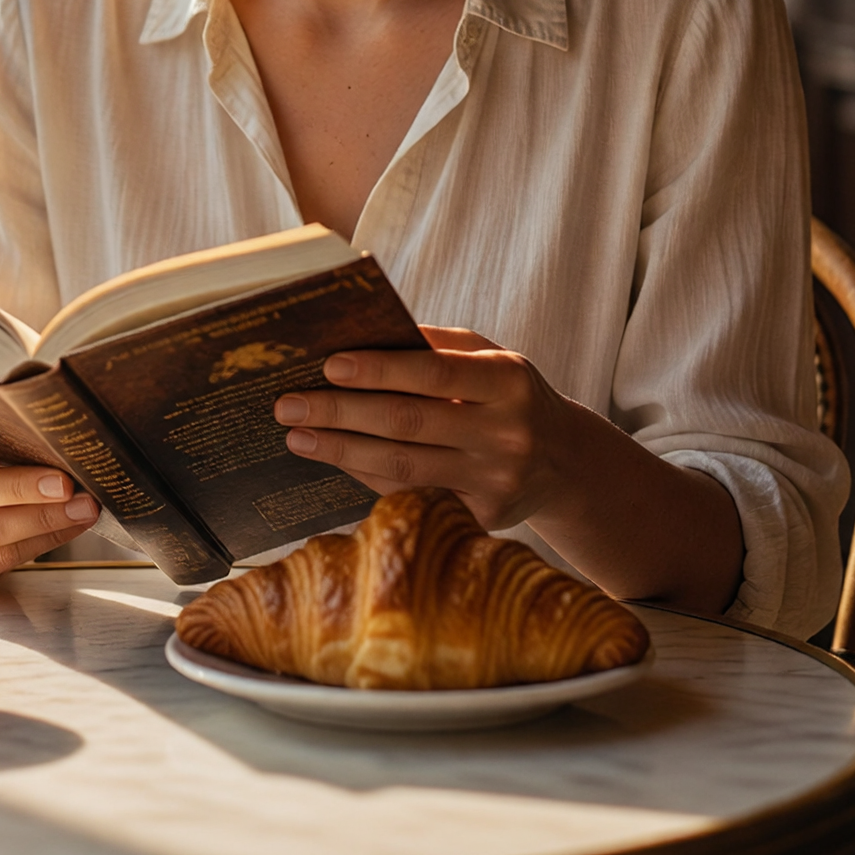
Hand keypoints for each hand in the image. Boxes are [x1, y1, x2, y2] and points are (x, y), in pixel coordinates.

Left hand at [271, 328, 570, 531]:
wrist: (565, 462)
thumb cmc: (509, 395)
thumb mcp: (490, 358)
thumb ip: (437, 346)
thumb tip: (364, 336)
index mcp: (509, 381)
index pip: (435, 373)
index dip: (379, 370)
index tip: (327, 365)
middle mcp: (508, 433)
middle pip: (410, 423)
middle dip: (341, 412)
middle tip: (289, 404)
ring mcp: (496, 482)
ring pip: (404, 466)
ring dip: (341, 450)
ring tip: (296, 436)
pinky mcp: (483, 518)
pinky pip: (412, 495)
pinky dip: (367, 476)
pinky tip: (333, 460)